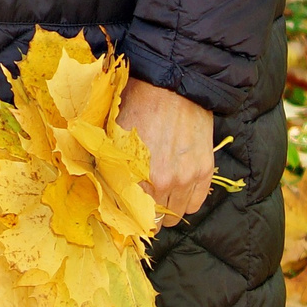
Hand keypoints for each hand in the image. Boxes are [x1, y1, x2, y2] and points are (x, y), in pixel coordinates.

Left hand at [119, 77, 215, 225]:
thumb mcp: (113, 134)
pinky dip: (186, 201)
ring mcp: (186, 178)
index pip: (129, 212)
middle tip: (142, 201)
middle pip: (153, 220)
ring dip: (166, 210)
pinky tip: (178, 189)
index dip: (126, 212)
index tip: (125, 208)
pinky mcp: (204, 171)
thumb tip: (103, 185)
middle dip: (146, 213)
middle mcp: (162, 181)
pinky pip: (195, 204)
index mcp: (134, 173)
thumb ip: (108, 164)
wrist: (173, 85)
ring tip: (160, 195)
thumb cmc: (138, 104)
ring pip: (174, 216)